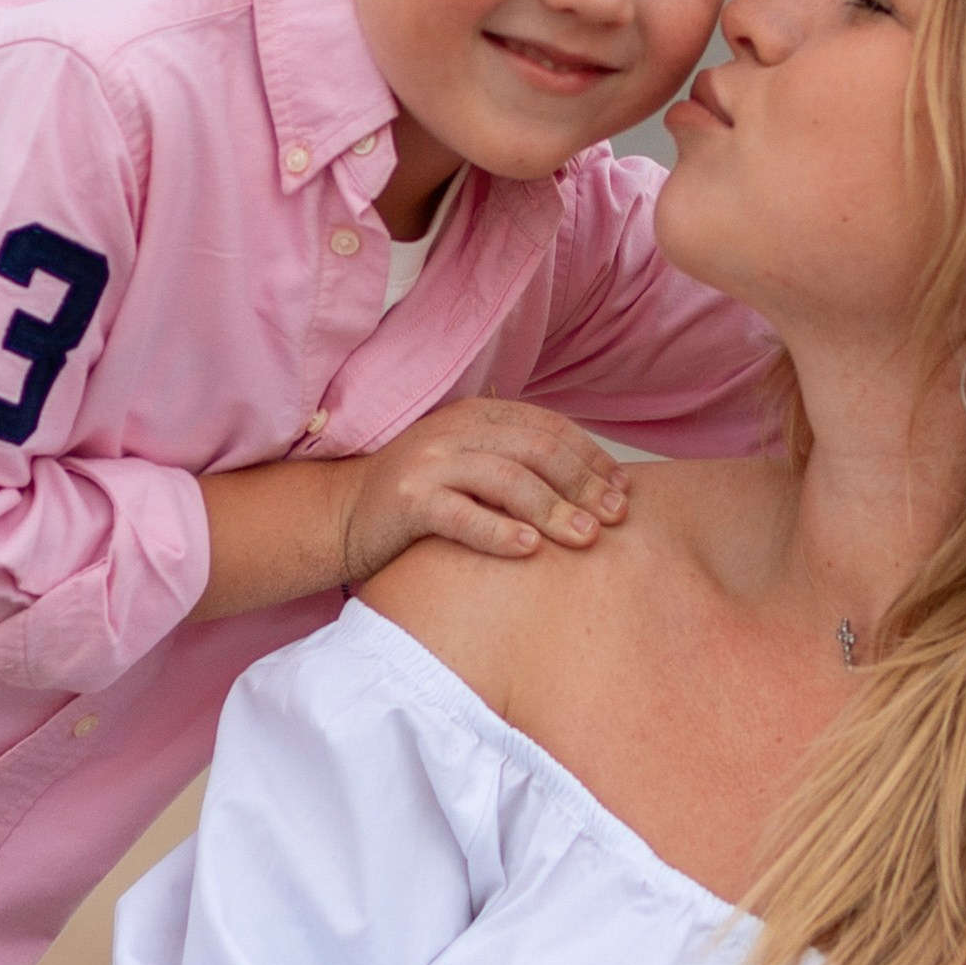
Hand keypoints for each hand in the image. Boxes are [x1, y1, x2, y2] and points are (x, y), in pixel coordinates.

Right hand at [338, 399, 629, 582]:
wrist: (342, 514)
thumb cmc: (420, 500)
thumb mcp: (471, 468)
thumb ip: (517, 465)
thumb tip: (595, 489)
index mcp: (477, 416)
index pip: (549, 427)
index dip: (591, 457)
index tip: (622, 491)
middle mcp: (455, 429)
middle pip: (536, 450)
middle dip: (582, 483)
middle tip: (614, 517)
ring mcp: (430, 462)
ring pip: (507, 479)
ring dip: (553, 509)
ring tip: (585, 537)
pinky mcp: (407, 499)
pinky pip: (462, 514)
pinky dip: (499, 530)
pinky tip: (529, 549)